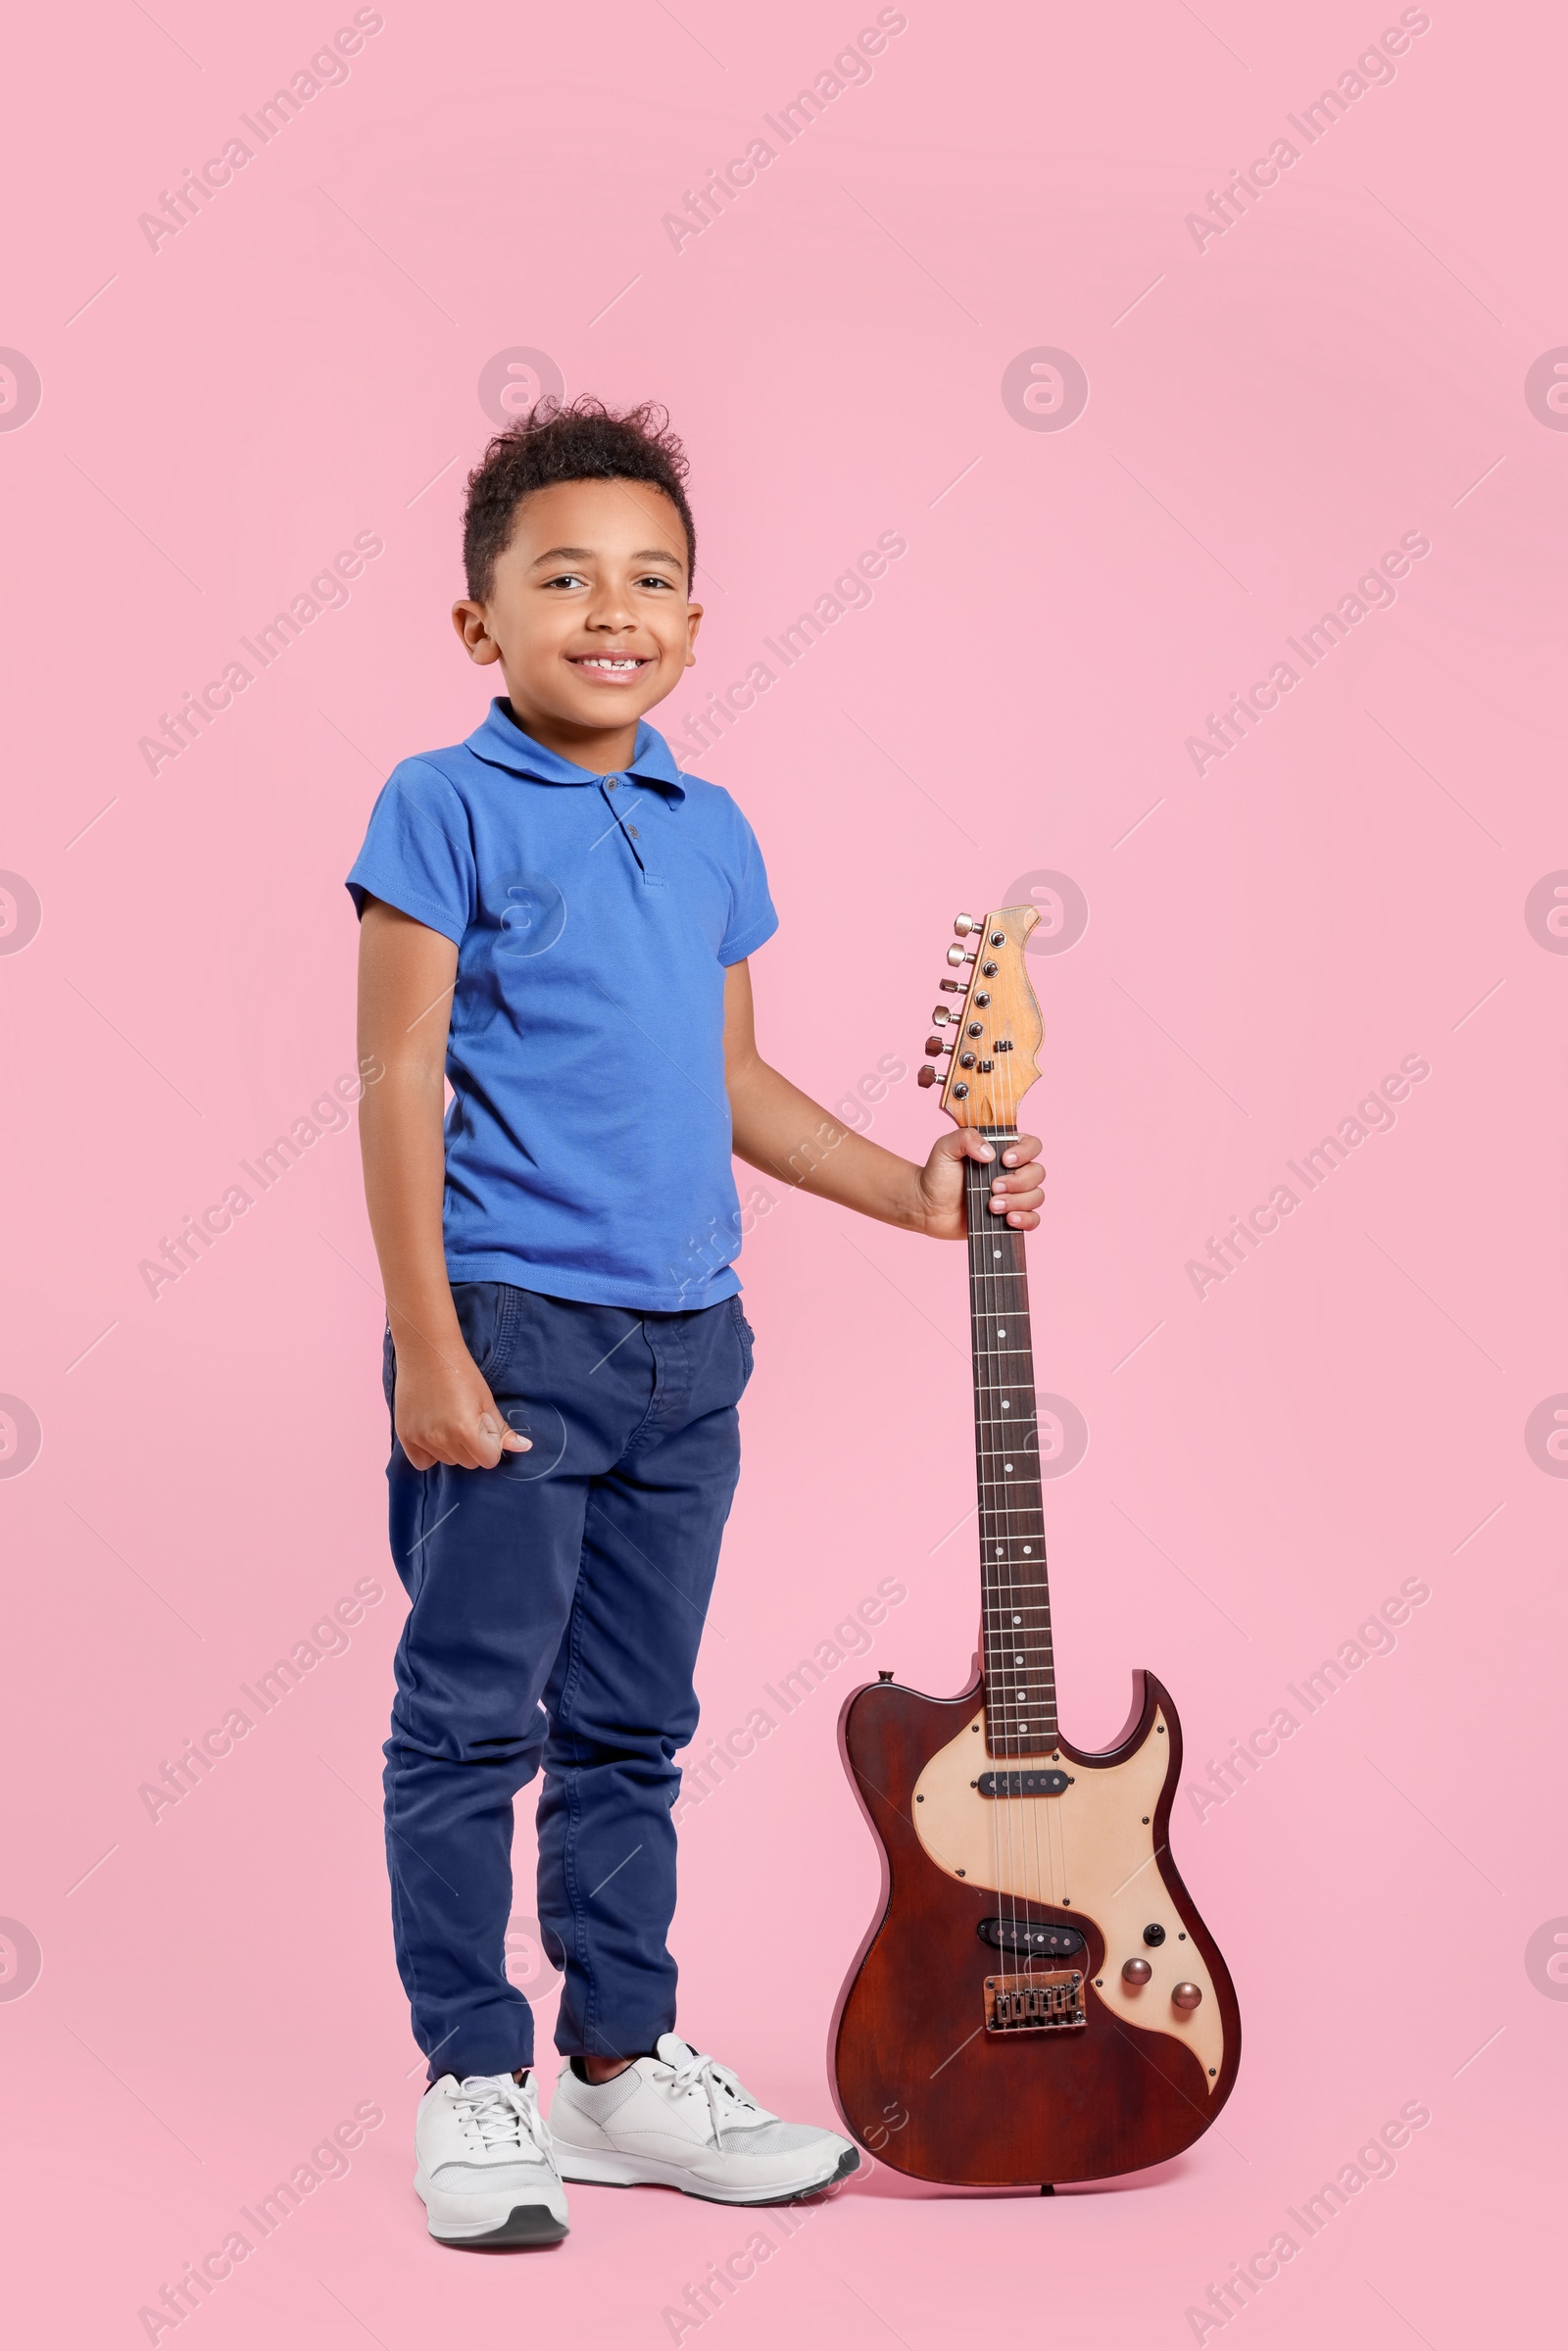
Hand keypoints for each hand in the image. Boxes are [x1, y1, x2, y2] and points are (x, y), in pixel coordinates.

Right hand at [393, 1341, 533, 1471]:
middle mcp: (442, 1439)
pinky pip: (422, 1462)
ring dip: (450, 1448)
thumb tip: (526, 1448)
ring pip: (446, 1461)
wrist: (427, 1352)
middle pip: (467, 1463)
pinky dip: (428, 1453)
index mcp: (466, 1431)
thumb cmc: (462, 1373)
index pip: (488, 1460)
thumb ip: (502, 1431)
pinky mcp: (405, 1435)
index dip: (490, 1444)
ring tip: (446, 1420)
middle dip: (471, 1447)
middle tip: (464, 1419)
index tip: (483, 1426)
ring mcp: (421, 1438)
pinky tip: (431, 1432)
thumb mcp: (486, 1401)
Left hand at [914, 1130, 1044, 1241]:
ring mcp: (1013, 1195)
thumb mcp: (945, 1148)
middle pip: (1037, 1173)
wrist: (926, 1207)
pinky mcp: (1010, 1216)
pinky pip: (1033, 1219)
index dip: (1025, 1152)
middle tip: (992, 1187)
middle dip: (1018, 1182)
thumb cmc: (937, 1174)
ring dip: (1017, 1202)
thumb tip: (990, 1153)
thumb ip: (966, 1138)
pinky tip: (1009, 1219)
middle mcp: (1013, 1171)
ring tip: (992, 1206)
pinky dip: (1026, 1220)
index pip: (1032, 1145)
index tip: (1004, 1160)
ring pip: (1037, 1196)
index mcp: (1003, 1149)